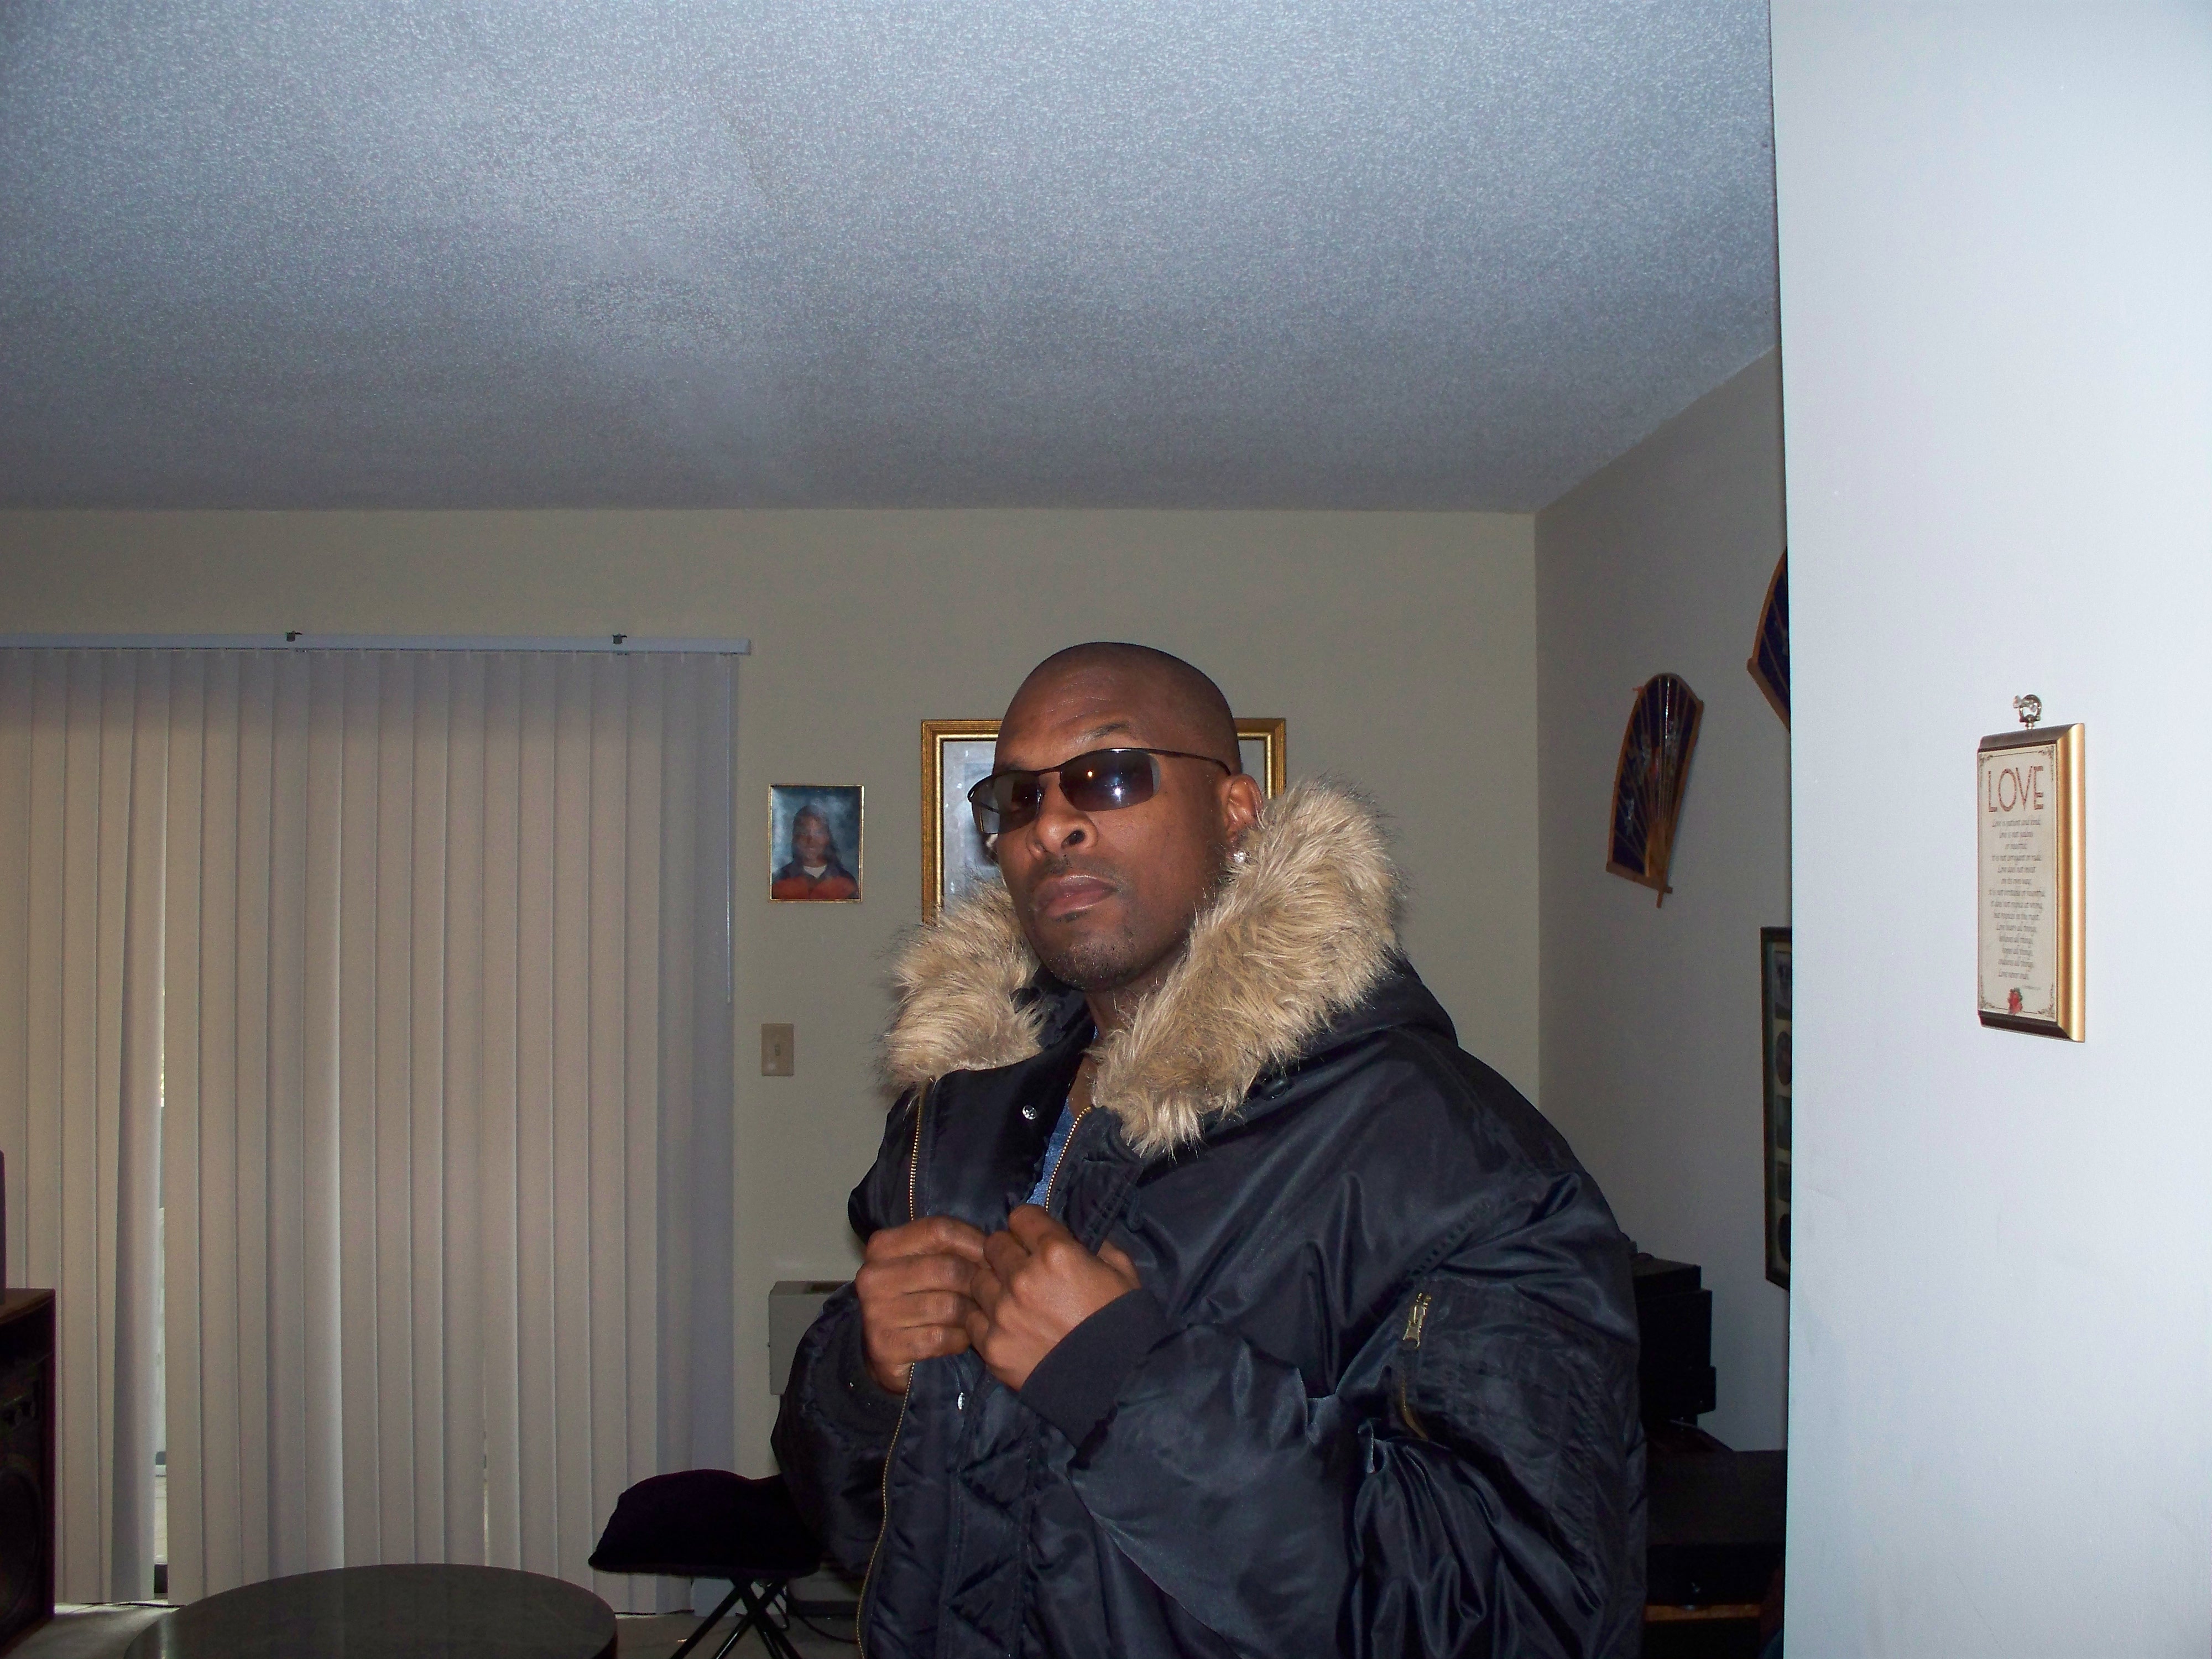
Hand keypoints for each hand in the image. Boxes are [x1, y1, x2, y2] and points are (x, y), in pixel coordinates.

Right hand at [855, 1215, 986, 1393]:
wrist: (884, 1351)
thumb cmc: (916, 1298)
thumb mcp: (926, 1263)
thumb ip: (951, 1247)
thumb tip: (998, 1244)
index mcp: (882, 1246)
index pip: (940, 1230)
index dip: (975, 1242)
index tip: (995, 1257)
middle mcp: (873, 1276)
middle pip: (948, 1268)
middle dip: (979, 1282)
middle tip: (995, 1293)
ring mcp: (875, 1313)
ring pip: (949, 1305)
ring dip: (973, 1314)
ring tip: (980, 1316)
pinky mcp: (885, 1347)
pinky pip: (942, 1338)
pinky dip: (961, 1339)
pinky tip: (963, 1338)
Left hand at [965, 1205, 1141, 1390]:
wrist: (1120, 1384)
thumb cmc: (1124, 1322)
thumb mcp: (1120, 1269)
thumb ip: (1090, 1243)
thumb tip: (1066, 1234)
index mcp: (1056, 1252)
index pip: (1020, 1217)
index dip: (1029, 1227)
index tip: (1035, 1239)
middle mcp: (1022, 1277)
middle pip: (993, 1245)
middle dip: (1009, 1252)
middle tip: (1024, 1270)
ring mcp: (1003, 1313)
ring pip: (977, 1279)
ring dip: (994, 1285)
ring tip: (1013, 1301)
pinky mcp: (992, 1346)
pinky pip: (972, 1320)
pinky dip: (986, 1320)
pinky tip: (1007, 1327)